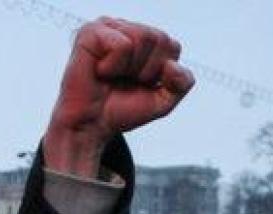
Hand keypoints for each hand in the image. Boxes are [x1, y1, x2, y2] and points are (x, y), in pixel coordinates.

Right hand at [43, 17, 193, 176]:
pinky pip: (122, 45)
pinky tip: (100, 71)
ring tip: (111, 76)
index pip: (172, 46)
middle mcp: (126, 29)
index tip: (139, 84)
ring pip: (143, 38)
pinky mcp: (91, 33)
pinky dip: (114, 66)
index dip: (160, 73)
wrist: (91, 126)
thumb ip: (182, 84)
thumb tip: (173, 66)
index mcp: (143, 40)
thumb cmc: (121, 109)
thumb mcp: (162, 101)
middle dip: (146, 70)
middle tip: (124, 81)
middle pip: (159, 38)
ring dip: (130, 68)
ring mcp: (108, 28)